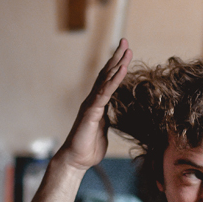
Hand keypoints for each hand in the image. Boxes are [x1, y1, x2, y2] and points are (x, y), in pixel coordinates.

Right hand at [59, 39, 131, 171]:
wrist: (76, 160)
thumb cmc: (88, 146)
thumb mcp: (104, 129)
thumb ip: (108, 118)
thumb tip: (114, 115)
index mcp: (98, 103)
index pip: (108, 80)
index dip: (117, 66)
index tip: (126, 52)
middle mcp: (93, 100)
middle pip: (106, 74)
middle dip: (117, 57)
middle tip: (125, 42)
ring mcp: (92, 104)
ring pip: (105, 80)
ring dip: (117, 64)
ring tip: (126, 51)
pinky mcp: (92, 111)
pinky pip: (105, 93)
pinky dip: (114, 81)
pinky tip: (122, 71)